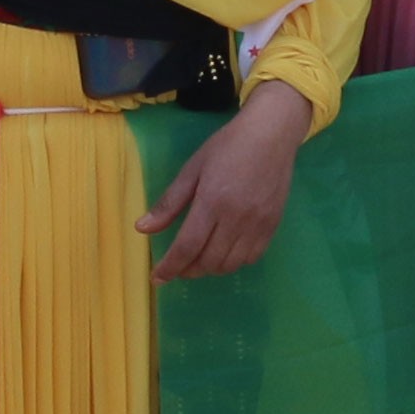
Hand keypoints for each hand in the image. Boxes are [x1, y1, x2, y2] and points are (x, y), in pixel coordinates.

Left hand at [140, 79, 311, 279]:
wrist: (270, 135)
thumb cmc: (226, 147)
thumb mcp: (192, 169)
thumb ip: (169, 203)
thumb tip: (141, 228)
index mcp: (212, 202)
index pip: (187, 246)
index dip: (170, 267)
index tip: (157, 278)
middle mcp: (236, 218)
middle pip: (209, 261)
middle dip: (188, 270)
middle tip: (176, 267)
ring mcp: (258, 225)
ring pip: (230, 264)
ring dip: (210, 269)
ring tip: (197, 261)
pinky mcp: (273, 226)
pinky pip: (251, 258)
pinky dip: (234, 262)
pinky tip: (223, 253)